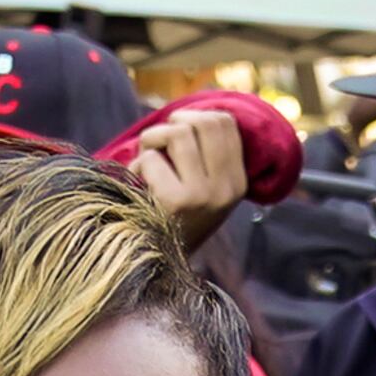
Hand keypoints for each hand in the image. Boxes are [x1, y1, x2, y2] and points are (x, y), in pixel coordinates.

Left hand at [128, 106, 245, 250]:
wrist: (155, 265)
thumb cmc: (171, 218)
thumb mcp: (201, 188)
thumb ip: (205, 153)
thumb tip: (195, 110)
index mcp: (238, 182)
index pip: (225, 122)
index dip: (194, 116)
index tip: (177, 132)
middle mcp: (227, 189)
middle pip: (203, 121)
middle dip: (172, 125)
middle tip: (157, 145)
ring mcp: (204, 196)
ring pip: (178, 133)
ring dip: (151, 142)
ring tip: (145, 164)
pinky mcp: (176, 202)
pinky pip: (152, 158)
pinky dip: (137, 166)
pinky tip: (139, 187)